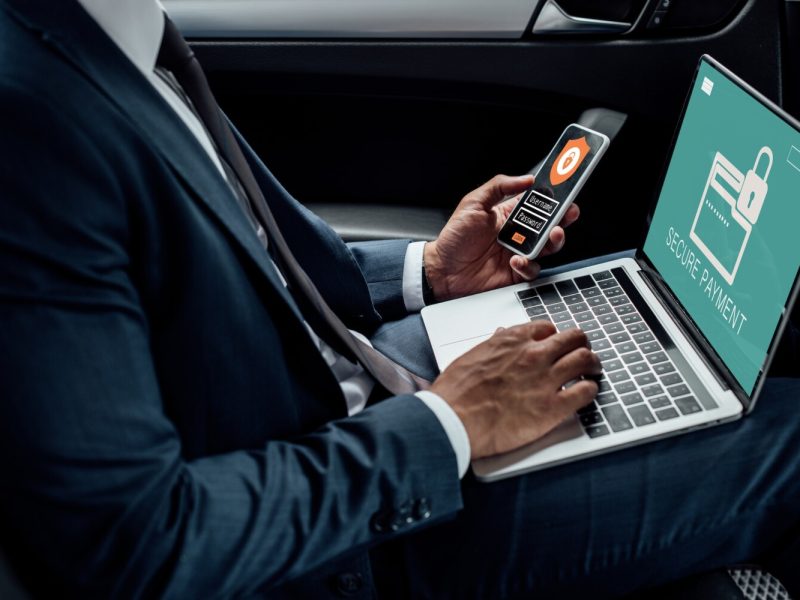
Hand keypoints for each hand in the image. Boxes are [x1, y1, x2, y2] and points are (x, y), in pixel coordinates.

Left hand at [424, 174, 579, 301]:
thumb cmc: (454, 238)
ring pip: (548, 247)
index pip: (538, 203)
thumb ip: (498, 186)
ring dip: (554, 240)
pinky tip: (516, 260)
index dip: (553, 197)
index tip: (566, 189)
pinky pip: (533, 269)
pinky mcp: (516, 273)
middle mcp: (518, 234)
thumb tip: (526, 178)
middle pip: (550, 224)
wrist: (442, 270)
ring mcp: (519, 253)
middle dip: (564, 217)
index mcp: (509, 214)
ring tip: (552, 234)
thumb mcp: (473, 203)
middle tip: (568, 213)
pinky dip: (528, 264)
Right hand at [430, 321, 599, 458]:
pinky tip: (587, 393)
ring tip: (593, 370)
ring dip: (593, 364)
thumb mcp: (472, 357)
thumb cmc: (456, 393)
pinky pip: (586, 391)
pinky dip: (590, 390)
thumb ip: (493, 346)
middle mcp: (533, 355)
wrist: (453, 420)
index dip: (554, 336)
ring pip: (585, 360)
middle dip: (581, 344)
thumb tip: (502, 338)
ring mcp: (545, 379)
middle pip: (573, 338)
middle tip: (583, 352)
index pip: (547, 328)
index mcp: (511, 341)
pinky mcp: (553, 407)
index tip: (556, 344)